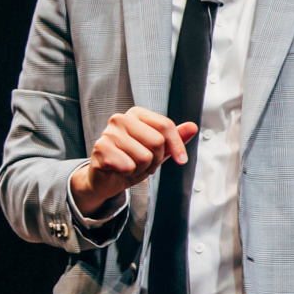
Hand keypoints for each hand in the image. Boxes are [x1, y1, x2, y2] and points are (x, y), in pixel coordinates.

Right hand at [71, 106, 196, 214]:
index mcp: (136, 114)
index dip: (177, 145)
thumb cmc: (131, 160)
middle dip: (155, 159)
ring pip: (144, 156)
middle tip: (143, 162)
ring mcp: (109, 133)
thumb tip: (192, 126)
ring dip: (141, 167)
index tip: (181, 160)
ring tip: (131, 165)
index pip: (166, 125)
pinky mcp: (101, 149)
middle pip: (157, 141)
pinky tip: (119, 169)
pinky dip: (128, 173)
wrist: (106, 179)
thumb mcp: (158, 150)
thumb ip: (175, 138)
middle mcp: (121, 119)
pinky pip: (128, 165)